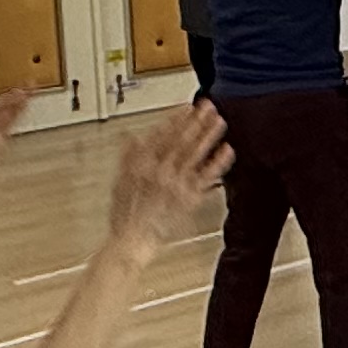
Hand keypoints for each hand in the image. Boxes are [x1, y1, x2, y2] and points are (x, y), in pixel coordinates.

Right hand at [108, 99, 227, 242]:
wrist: (132, 241)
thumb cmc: (125, 216)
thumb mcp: (119, 182)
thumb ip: (127, 157)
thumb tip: (129, 136)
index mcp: (142, 164)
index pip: (162, 135)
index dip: (175, 119)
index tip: (186, 106)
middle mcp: (160, 170)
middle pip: (181, 140)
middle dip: (195, 121)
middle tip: (208, 106)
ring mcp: (176, 183)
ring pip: (195, 154)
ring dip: (208, 135)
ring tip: (219, 121)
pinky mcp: (189, 198)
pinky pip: (207, 177)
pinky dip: (218, 162)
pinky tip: (227, 150)